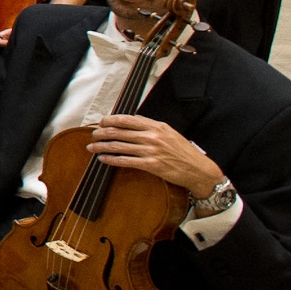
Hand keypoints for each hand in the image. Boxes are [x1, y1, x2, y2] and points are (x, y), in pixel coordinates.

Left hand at [88, 116, 224, 197]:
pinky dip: (111, 159)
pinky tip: (102, 159)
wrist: (199, 170)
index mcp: (156, 126)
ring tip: (91, 147)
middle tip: (93, 135)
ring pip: (119, 146)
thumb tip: (130, 122)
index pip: (127, 119)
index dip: (110, 120)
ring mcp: (152, 151)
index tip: (101, 122)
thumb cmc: (183, 152)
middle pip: (119, 132)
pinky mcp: (151, 165)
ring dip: (102, 146)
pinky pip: (125, 161)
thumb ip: (150, 127)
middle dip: (102, 133)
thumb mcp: (169, 133)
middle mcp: (153, 136)